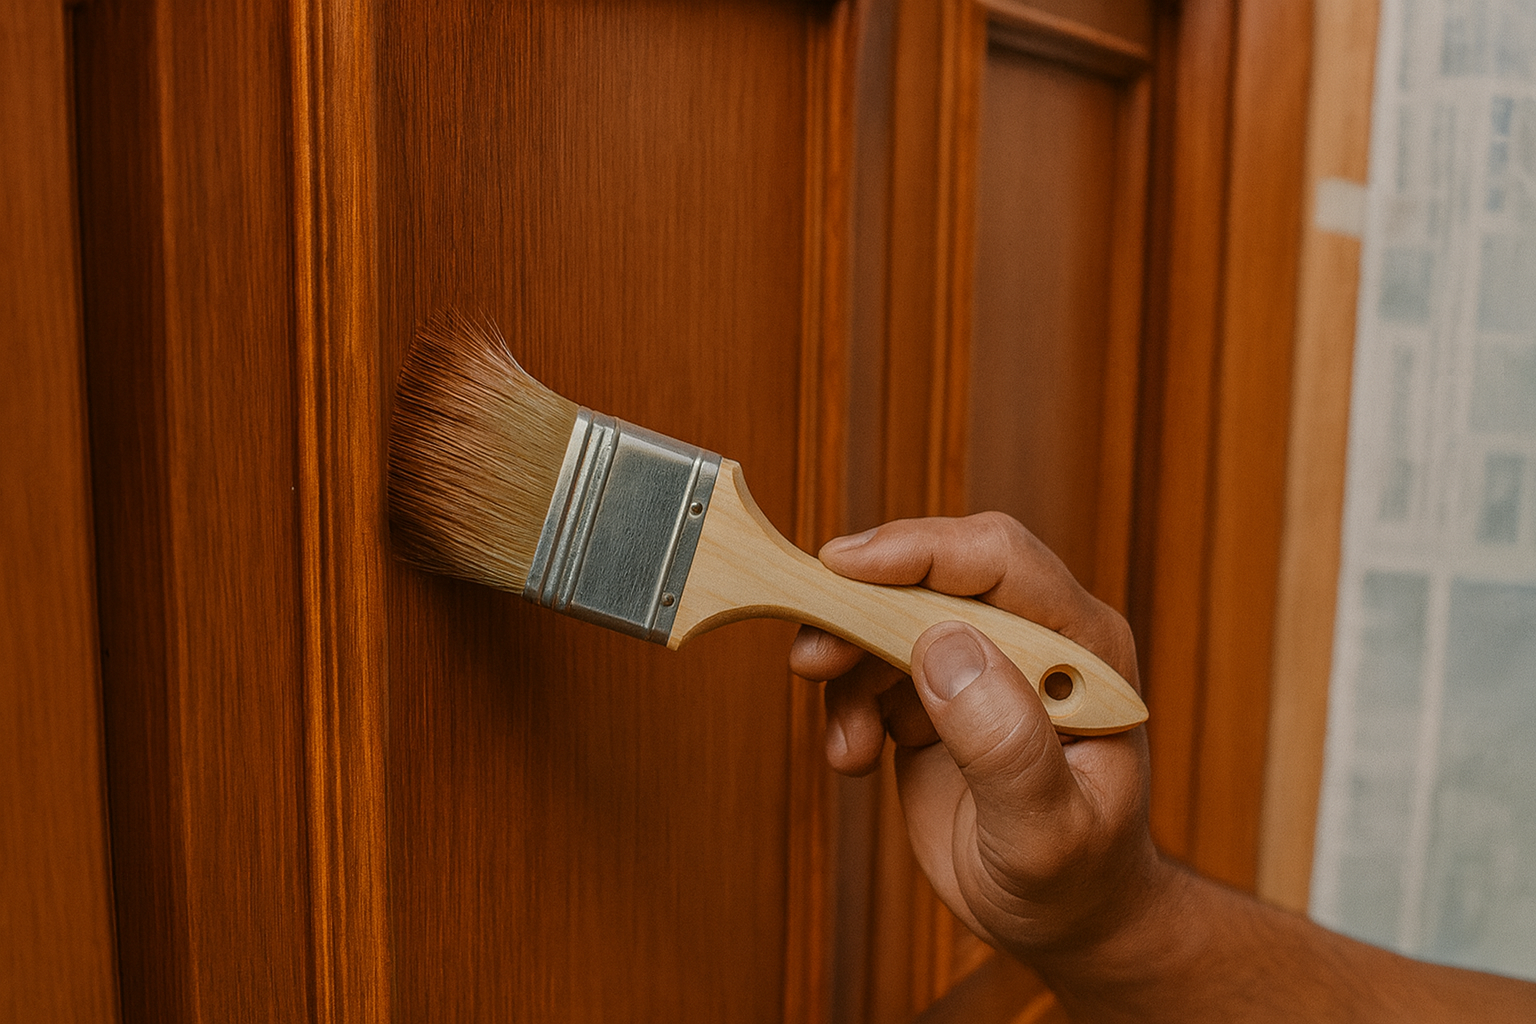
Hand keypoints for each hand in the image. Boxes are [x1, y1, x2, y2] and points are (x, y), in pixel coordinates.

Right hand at [789, 512, 1167, 960]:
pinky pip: (872, 665)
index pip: (1000, 562)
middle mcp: (1034, 637)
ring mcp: (985, 660)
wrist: (1063, 920)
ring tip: (850, 748)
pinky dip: (847, 705)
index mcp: (1083, 648)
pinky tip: (857, 757)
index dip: (919, 552)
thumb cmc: (1076, 879)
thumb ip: (1005, 743)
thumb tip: (945, 646)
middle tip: (814, 657)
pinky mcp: (939, 689)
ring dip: (849, 668)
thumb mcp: (1048, 832)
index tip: (842, 566)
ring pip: (892, 615)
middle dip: (864, 605)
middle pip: (935, 575)